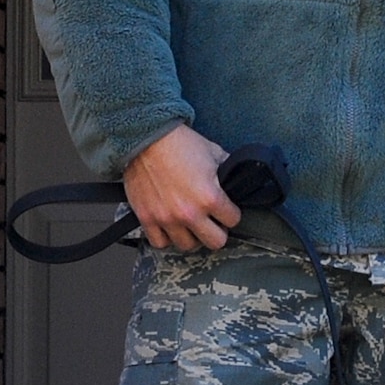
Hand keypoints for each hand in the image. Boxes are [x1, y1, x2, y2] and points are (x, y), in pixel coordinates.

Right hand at [123, 124, 241, 251]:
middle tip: (212, 222)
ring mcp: (167, 218)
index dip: (232, 214)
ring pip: (188, 246)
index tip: (227, 210)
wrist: (146, 137)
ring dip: (192, 236)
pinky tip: (170, 227)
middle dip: (218, 231)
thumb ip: (228, 171)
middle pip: (215, 242)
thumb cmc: (180, 143)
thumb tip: (237, 180)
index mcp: (210, 197)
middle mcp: (190, 213)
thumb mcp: (214, 153)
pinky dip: (166, 238)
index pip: (234, 220)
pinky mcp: (147, 218)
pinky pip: (160, 242)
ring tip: (191, 225)